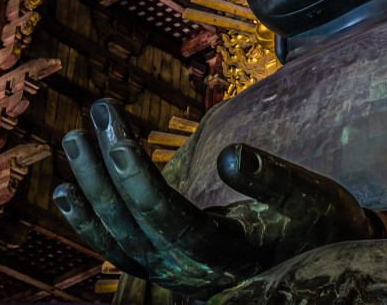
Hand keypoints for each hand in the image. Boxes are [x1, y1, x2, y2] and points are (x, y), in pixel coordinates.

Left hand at [53, 99, 370, 299]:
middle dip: (106, 168)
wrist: (321, 261)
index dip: (137, 177)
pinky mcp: (168, 266)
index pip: (167, 217)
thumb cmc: (321, 224)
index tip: (115, 134)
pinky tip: (65, 190)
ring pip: (117, 238)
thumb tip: (231, 154)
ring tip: (72, 138)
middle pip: (132, 223)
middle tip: (96, 113)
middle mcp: (190, 272)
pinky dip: (88, 221)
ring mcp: (174, 274)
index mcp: (225, 255)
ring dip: (90, 189)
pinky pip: (117, 248)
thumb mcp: (311, 197)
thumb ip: (272, 178)